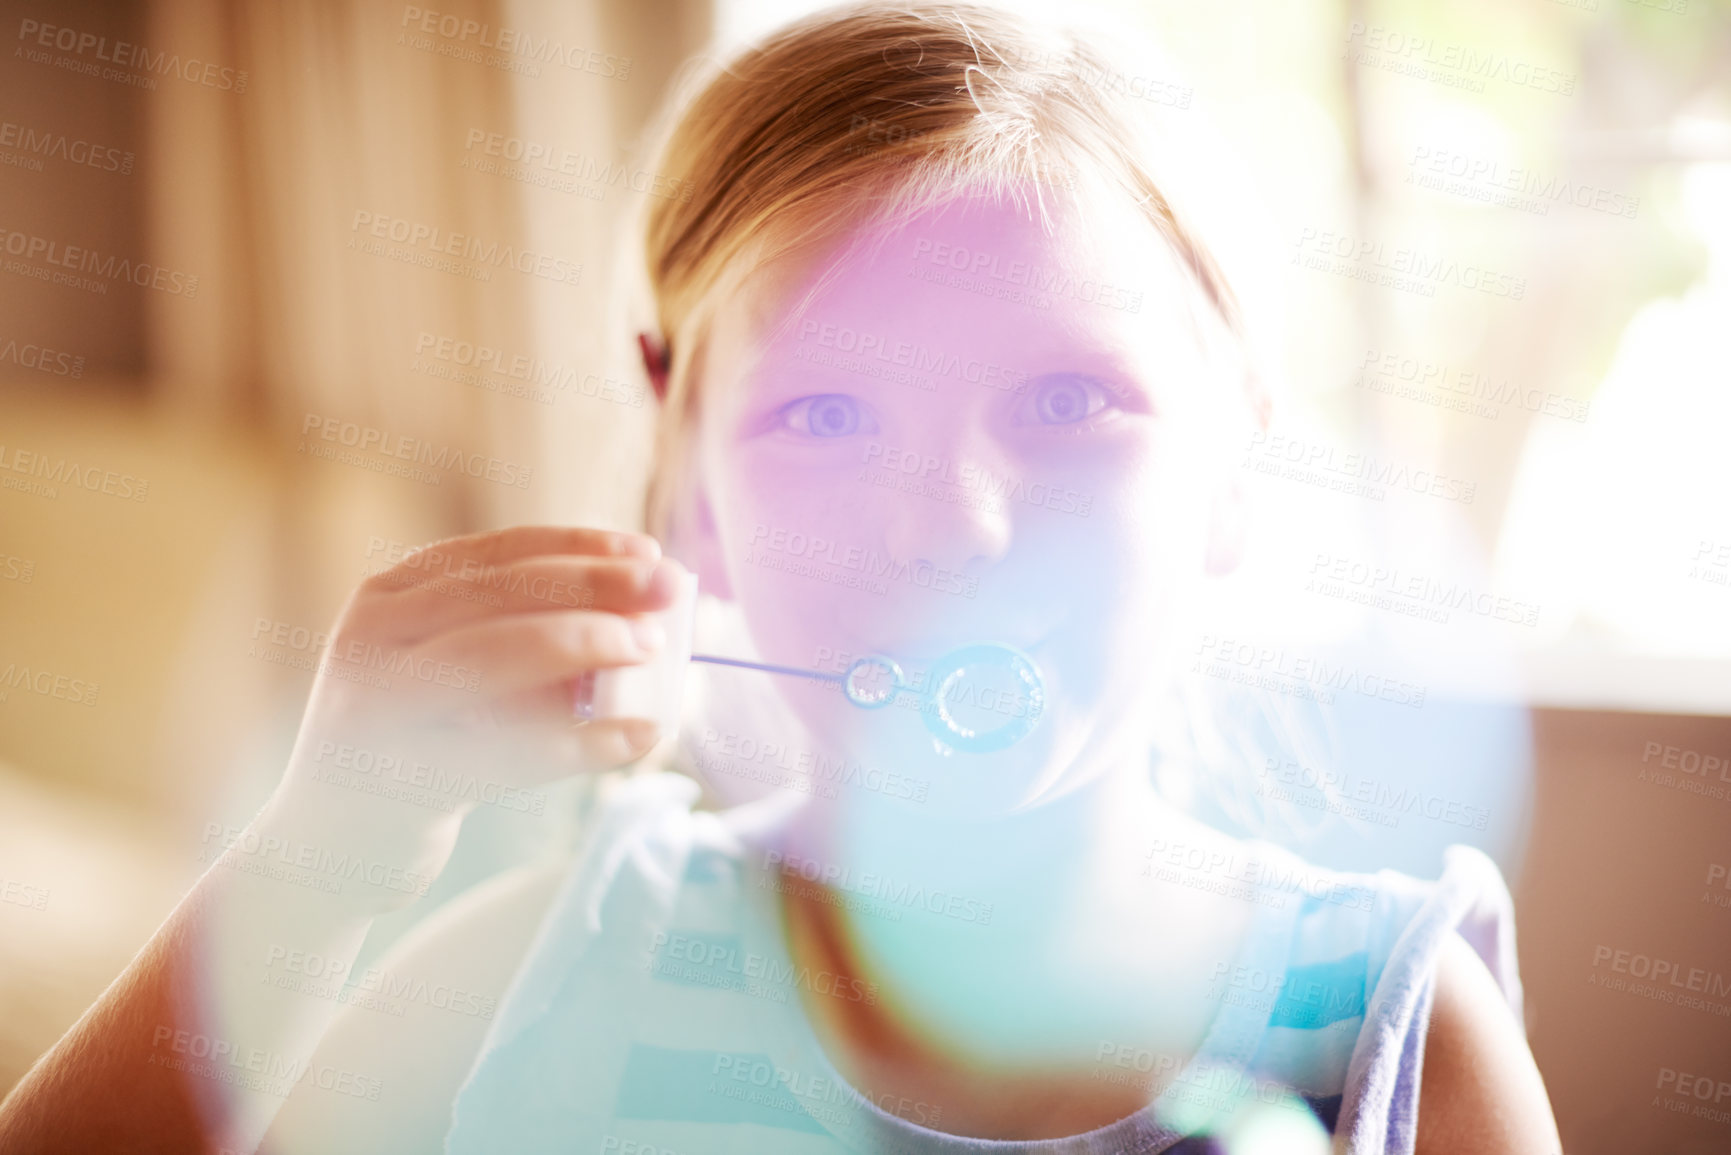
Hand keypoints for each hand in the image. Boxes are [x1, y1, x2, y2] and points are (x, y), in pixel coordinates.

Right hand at [258, 526, 684, 894]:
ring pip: (490, 656)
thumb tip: (640, 617)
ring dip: (582, 644)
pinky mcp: (395, 777)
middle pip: (497, 594)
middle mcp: (371, 638)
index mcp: (389, 597)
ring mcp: (374, 705)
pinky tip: (636, 737)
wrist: (325, 849)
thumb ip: (525, 642)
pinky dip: (579, 745)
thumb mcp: (458, 678)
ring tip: (648, 650)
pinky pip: (503, 753)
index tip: (648, 553)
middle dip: (593, 586)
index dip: (578, 547)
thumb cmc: (418, 747)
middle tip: (668, 590)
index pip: (496, 555)